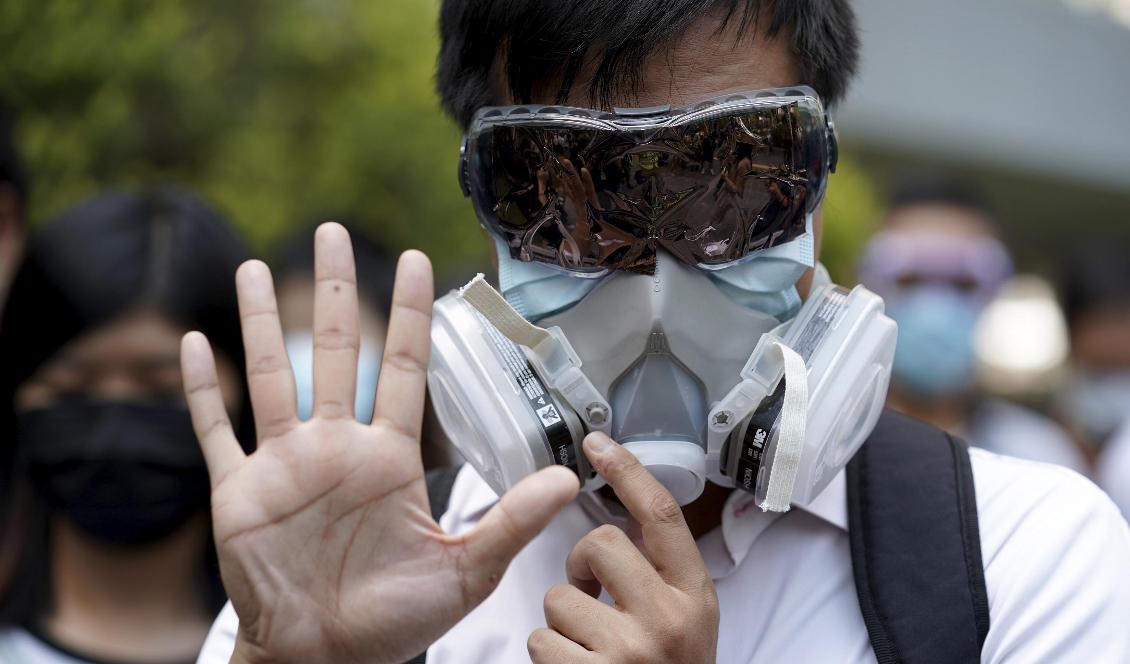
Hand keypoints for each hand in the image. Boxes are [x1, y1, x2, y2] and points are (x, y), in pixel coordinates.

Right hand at [180, 223, 578, 663]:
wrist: (325, 659)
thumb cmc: (394, 622)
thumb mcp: (463, 571)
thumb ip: (510, 521)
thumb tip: (569, 477)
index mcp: (389, 459)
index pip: (404, 368)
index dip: (409, 314)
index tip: (418, 260)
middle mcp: (336, 448)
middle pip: (335, 352)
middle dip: (333, 292)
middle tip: (334, 233)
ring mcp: (284, 466)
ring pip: (270, 377)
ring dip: (259, 323)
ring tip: (251, 268)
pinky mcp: (239, 493)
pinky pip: (217, 432)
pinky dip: (202, 391)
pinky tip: (193, 344)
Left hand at [528, 433, 719, 663]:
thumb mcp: (687, 621)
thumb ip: (661, 576)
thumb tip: (618, 524)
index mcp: (694, 595)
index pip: (661, 515)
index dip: (628, 471)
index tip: (597, 441)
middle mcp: (669, 618)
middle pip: (600, 542)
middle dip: (580, 563)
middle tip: (590, 592)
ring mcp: (633, 650)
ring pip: (559, 596)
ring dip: (561, 620)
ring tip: (587, 646)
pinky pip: (540, 640)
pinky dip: (548, 654)